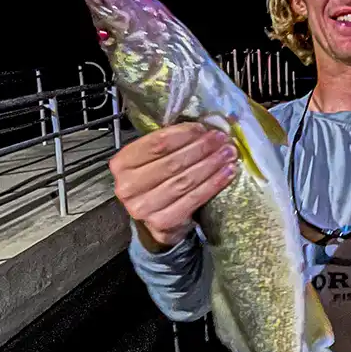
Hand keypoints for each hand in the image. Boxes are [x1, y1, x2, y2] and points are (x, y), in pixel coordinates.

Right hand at [108, 122, 238, 248]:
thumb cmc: (156, 181)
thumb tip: (203, 128)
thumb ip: (169, 144)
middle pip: (172, 162)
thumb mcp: (153, 159)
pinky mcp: (162, 223)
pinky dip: (213, 184)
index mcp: (122, 164)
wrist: (154, 217)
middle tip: (222, 139)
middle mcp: (127, 187)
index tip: (204, 128)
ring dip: (210, 165)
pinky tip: (227, 173)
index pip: (156, 144)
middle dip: (201, 148)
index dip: (183, 134)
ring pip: (184, 181)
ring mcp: (144, 208)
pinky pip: (193, 199)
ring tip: (228, 154)